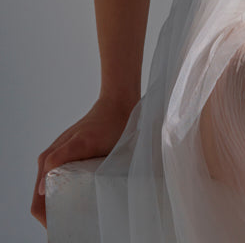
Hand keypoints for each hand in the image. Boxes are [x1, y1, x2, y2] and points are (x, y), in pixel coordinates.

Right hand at [31, 94, 136, 227]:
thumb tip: (40, 189)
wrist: (117, 104)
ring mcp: (60, 158)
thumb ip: (58, 159)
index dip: (46, 220)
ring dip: (62, 206)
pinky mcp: (70, 156)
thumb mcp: (83, 142)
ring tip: (80, 216)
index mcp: (49, 161)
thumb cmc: (105, 124)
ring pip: (53, 193)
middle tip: (77, 226)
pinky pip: (62, 182)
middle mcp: (50, 160)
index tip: (64, 229)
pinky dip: (68, 194)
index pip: (38, 203)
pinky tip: (83, 200)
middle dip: (55, 216)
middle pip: (44, 200)